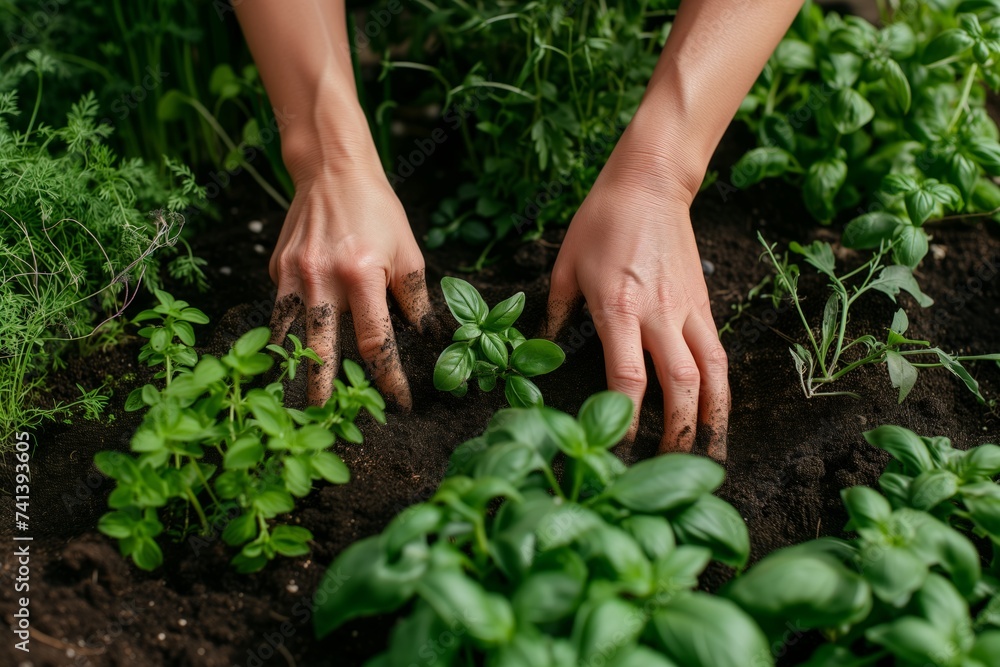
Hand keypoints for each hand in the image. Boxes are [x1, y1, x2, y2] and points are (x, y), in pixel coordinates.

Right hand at [268, 161, 430, 407]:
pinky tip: (288, 353)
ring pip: (289, 334)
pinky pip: (280, 309)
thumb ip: (414, 299)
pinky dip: (285, 332)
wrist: (331, 170)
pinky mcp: (275, 269)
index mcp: (362, 274)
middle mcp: (322, 277)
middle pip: (320, 348)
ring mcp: (292, 274)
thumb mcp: (408, 252)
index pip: (376, 341)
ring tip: (293, 401)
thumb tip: (425, 339)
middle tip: (328, 421)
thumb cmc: (378, 211)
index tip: (399, 403)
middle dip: (324, 390)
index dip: (388, 378)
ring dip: (292, 368)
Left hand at [545, 124, 728, 459]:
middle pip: (681, 385)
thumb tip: (546, 349)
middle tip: (673, 468)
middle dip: (679, 431)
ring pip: (713, 372)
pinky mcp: (704, 301)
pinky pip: (718, 352)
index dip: (626, 420)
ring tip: (713, 452)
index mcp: (619, 308)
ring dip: (714, 417)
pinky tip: (715, 408)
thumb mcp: (565, 266)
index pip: (629, 377)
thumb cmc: (601, 221)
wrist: (650, 182)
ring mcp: (688, 309)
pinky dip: (720, 386)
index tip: (618, 451)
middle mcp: (659, 314)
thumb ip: (556, 313)